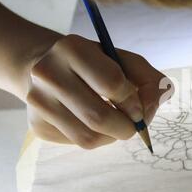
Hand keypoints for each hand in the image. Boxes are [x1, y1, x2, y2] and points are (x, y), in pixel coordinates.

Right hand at [22, 34, 171, 148]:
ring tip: (117, 121)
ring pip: (88, 137)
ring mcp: (38, 102)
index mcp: (72, 49)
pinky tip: (95, 122)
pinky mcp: (37, 125)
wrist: (49, 68)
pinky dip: (97, 138)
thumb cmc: (96, 65)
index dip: (133, 101)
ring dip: (113, 136)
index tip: (140, 106)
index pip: (111, 83)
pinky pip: (78, 143)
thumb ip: (151, 80)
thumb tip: (155, 105)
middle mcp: (48, 74)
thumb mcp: (125, 61)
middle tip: (135, 124)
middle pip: (98, 117)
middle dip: (127, 127)